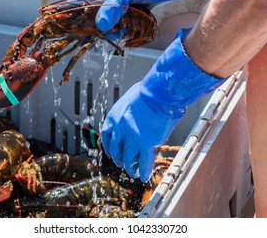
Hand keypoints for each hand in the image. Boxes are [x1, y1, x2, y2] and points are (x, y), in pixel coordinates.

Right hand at [70, 0, 229, 30]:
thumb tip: (101, 27)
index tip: (72, 30)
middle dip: (93, 29)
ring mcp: (114, 6)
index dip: (72, 16)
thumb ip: (111, 8)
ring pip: (104, 24)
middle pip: (89, 17)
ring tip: (117, 34)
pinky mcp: (125, 13)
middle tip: (95, 40)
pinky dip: (120, 31)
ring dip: (109, 32)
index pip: (76, 2)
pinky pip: (117, 26)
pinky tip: (125, 32)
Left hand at [101, 29, 224, 181]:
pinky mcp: (146, 144)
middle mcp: (120, 129)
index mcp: (115, 116)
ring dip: (130, 167)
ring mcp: (132, 138)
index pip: (106, 134)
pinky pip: (143, 162)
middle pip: (116, 149)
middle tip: (121, 162)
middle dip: (118, 157)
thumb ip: (130, 109)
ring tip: (132, 172)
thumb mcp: (132, 98)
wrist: (160, 93)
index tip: (110, 150)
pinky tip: (144, 176)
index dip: (108, 145)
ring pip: (128, 158)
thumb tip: (136, 112)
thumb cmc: (149, 91)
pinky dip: (143, 170)